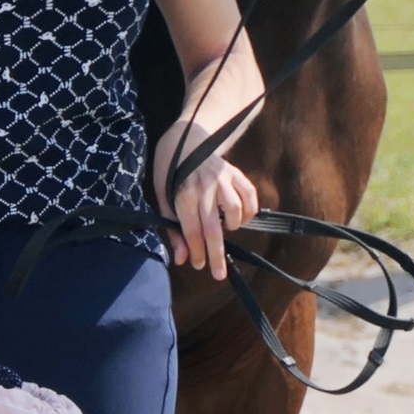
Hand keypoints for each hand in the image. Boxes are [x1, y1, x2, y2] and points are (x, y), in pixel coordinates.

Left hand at [154, 123, 258, 281]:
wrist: (185, 138)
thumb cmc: (170, 172)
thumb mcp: (163, 199)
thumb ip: (173, 229)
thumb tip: (182, 259)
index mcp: (183, 194)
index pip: (192, 230)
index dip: (196, 251)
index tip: (199, 265)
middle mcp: (204, 188)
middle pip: (213, 228)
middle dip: (216, 254)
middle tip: (218, 274)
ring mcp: (222, 179)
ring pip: (235, 210)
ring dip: (232, 226)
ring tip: (226, 229)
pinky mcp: (236, 173)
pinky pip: (250, 196)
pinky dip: (249, 210)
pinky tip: (240, 217)